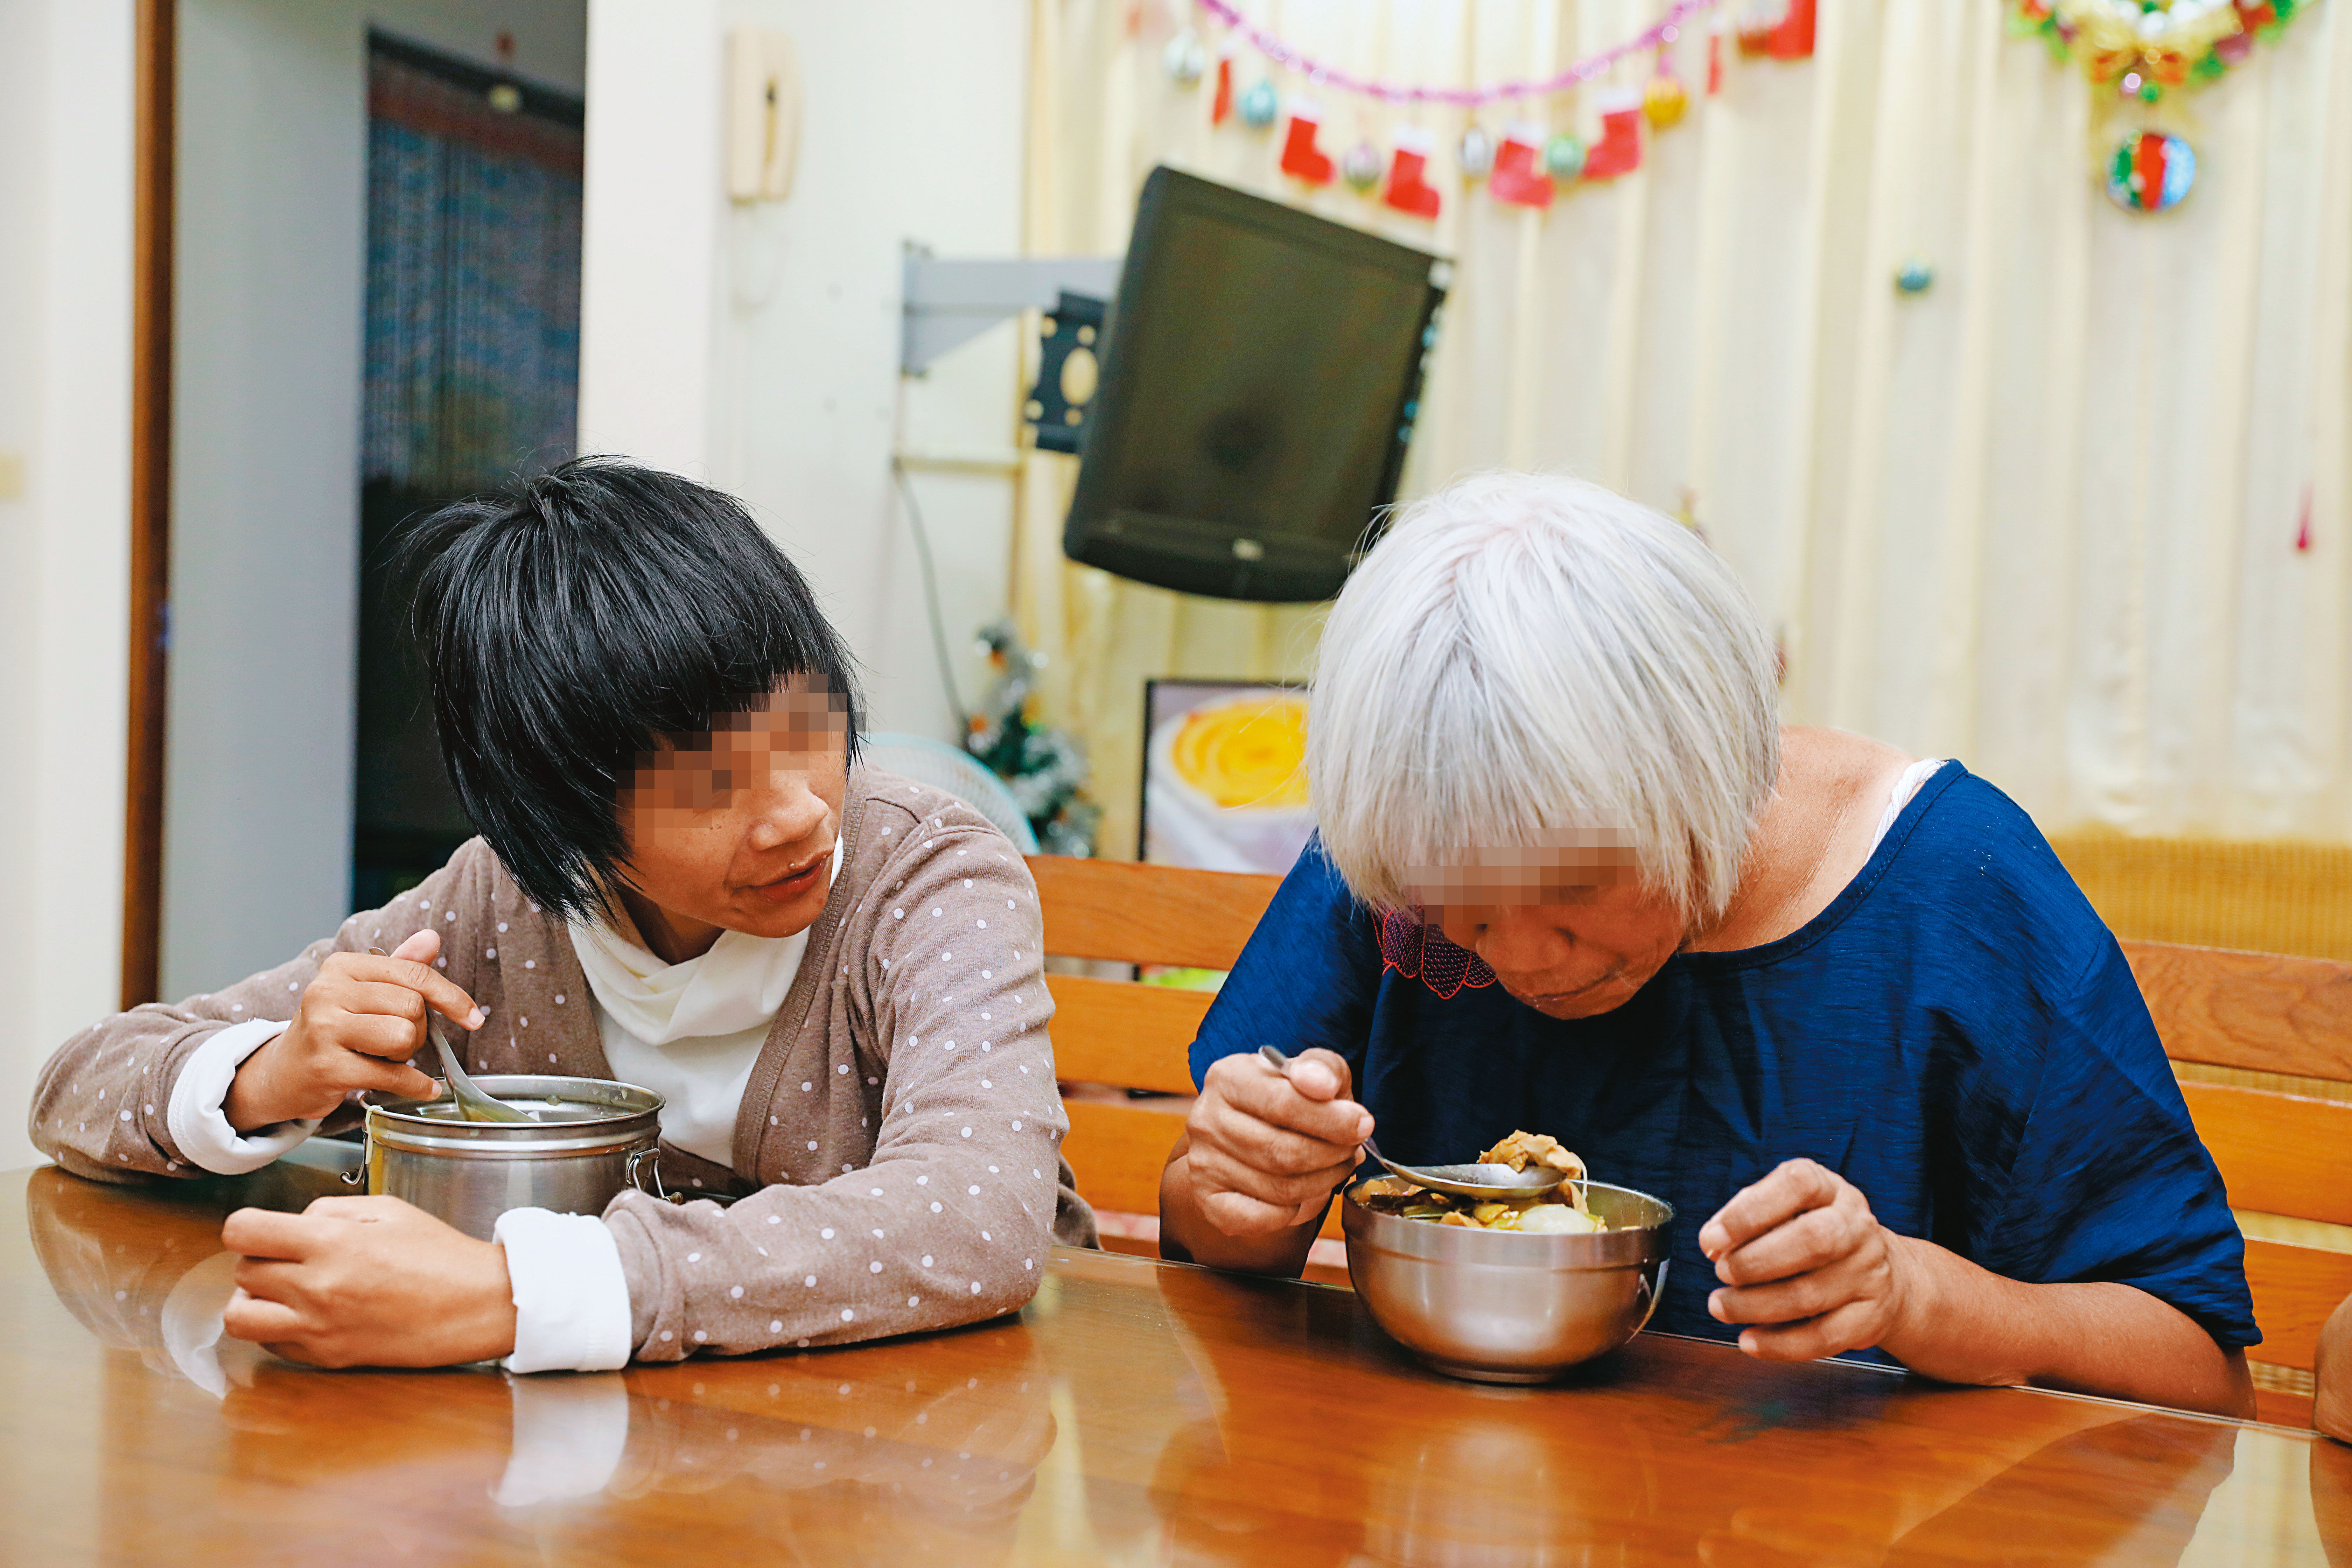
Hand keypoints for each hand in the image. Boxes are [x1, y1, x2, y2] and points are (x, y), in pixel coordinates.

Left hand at [221, 1194, 516, 1366]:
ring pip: (239, 1317)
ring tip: (278, 1290)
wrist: (474, 1305)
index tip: (260, 1229)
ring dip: (251, 1299)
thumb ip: (331, 1208)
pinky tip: (302, 1313)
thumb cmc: (439, 1255)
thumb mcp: (388, 1210)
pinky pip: (270, 1344)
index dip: (245, 1226)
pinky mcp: (326, 1356)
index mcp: (331, 1243)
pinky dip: (273, 1327)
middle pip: (240, 1271)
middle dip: (258, 1259)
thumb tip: (295, 1223)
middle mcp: (316, 1287)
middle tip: (285, 1256)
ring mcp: (318, 1327)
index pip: (243, 1232)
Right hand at [224, 929, 482, 1129]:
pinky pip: (392, 1075)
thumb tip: (432, 938)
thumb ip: (400, 965)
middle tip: (397, 1041)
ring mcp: (324, 1029)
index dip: (451, 996)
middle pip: (412, 1007)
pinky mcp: (327, 1067)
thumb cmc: (331, 1029)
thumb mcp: (362, 991)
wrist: (282, 1073)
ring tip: (384, 1057)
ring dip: (406, 1055)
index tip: (473, 1017)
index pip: (414, 973)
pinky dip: (414, 1084)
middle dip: (418, 1029)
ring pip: (403, 1037)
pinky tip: (419, 1086)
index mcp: (341, 967)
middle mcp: (327, 992)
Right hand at [1183, 1048, 1370, 1236]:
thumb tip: (1321, 1085)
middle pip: (1283, 1152)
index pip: (1284, 1104)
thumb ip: (1322, 1069)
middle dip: (1332, 1155)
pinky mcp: (1208, 1199)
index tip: (1363, 1125)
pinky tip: (1303, 1194)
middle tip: (1352, 1150)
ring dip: (1322, 1182)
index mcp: (1228, 1077)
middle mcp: (1206, 1119)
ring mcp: (1203, 1162)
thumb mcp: (1313, 1073)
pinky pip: (1260, 1218)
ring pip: (1278, 1189)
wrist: (1252, 1128)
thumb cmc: (1289, 1098)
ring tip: (1336, 1166)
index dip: (1332, 1120)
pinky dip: (1292, 1213)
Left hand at [1699, 1157, 1915, 1361]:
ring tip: (1722, 1307)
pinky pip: (1825, 1337)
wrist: (1878, 1271)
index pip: (1798, 1185)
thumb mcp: (1781, 1208)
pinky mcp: (1871, 1316)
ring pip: (1810, 1295)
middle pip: (1812, 1240)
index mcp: (1829, 1189)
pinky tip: (1750, 1340)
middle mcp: (1856, 1226)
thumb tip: (1713, 1243)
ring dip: (1755, 1306)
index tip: (1712, 1238)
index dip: (1750, 1212)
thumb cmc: (1809, 1233)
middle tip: (1721, 1272)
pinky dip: (1780, 1344)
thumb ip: (1744, 1217)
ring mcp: (1869, 1272)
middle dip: (1754, 1262)